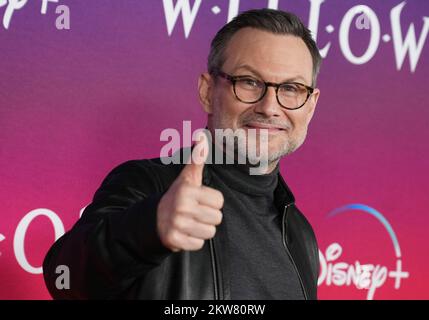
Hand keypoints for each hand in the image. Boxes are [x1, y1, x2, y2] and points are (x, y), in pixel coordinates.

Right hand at [157, 132, 223, 251]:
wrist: (155, 219)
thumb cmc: (178, 196)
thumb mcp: (187, 178)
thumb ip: (197, 158)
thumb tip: (201, 135)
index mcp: (187, 190)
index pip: (219, 201)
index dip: (212, 202)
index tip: (199, 200)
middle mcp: (181, 207)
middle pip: (217, 218)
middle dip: (208, 217)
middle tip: (194, 213)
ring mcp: (177, 224)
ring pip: (210, 232)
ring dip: (202, 229)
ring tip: (190, 222)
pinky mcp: (174, 240)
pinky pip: (199, 244)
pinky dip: (194, 240)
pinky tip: (185, 233)